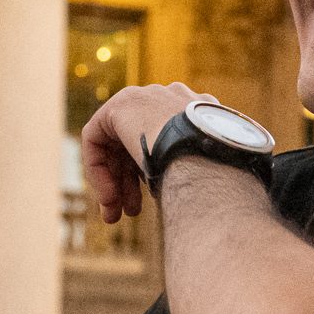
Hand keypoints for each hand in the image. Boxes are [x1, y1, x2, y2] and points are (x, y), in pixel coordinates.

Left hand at [76, 82, 206, 225]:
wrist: (205, 151)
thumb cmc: (216, 173)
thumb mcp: (210, 173)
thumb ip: (199, 175)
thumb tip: (205, 202)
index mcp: (197, 111)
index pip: (164, 141)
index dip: (153, 175)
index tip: (152, 203)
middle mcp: (169, 99)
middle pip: (138, 144)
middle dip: (131, 183)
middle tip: (129, 213)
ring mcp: (145, 98)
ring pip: (117, 145)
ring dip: (114, 183)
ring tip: (113, 215)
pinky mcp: (119, 105)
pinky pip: (97, 139)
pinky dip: (98, 170)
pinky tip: (108, 197)